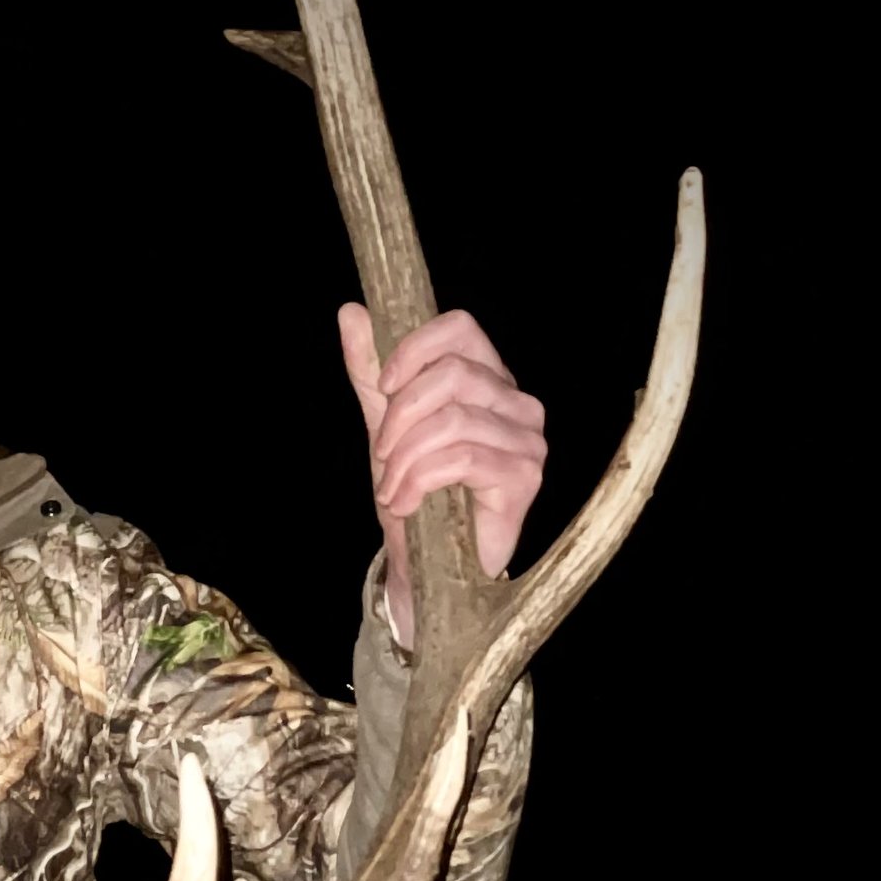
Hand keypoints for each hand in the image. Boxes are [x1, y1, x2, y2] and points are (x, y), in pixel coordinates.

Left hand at [337, 307, 545, 649]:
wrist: (428, 569)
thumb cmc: (416, 498)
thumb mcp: (384, 428)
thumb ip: (370, 372)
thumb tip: (352, 312)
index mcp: (488, 379)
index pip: (460, 328)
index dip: (413, 349)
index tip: (382, 390)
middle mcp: (517, 402)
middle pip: (451, 373)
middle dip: (400, 416)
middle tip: (381, 457)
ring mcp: (528, 438)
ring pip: (450, 420)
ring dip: (404, 459)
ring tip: (390, 489)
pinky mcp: (525, 476)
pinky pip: (462, 457)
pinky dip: (418, 481)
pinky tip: (404, 504)